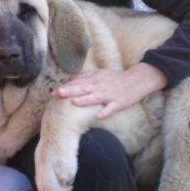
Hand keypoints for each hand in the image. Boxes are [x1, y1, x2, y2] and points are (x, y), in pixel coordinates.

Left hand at [53, 63, 167, 118]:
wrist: (137, 79)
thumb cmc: (115, 78)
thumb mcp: (99, 74)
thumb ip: (84, 77)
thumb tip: (70, 79)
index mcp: (95, 79)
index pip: (78, 83)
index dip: (65, 87)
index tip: (52, 91)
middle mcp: (100, 86)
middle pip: (83, 89)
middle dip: (70, 91)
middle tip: (56, 93)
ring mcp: (110, 94)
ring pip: (96, 97)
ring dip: (85, 100)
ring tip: (74, 102)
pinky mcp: (119, 102)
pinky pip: (111, 108)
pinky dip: (106, 111)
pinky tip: (99, 116)